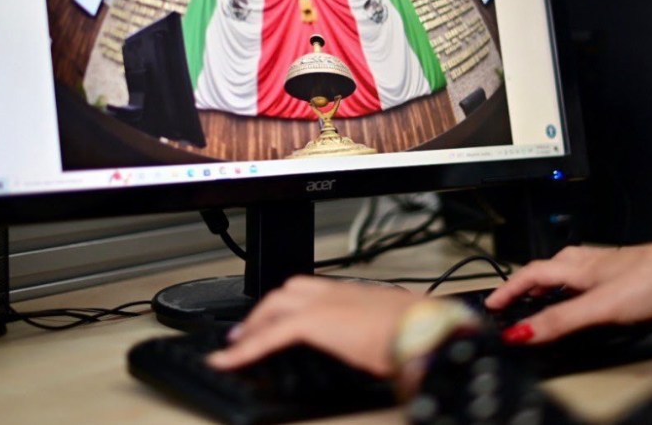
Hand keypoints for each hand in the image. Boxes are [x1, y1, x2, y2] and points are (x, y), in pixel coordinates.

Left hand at [206, 275, 423, 376]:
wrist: (422, 328)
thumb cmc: (418, 330)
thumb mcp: (395, 326)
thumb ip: (380, 330)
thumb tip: (382, 346)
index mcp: (353, 291)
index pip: (311, 290)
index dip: (291, 302)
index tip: (282, 316)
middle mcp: (334, 291)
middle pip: (287, 291)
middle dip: (265, 309)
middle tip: (249, 329)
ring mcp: (320, 302)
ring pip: (273, 305)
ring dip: (253, 324)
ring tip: (237, 344)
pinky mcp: (311, 321)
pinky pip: (268, 334)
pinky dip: (245, 348)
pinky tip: (229, 360)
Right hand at [485, 240, 651, 343]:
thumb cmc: (651, 279)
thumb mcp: (598, 306)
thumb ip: (560, 320)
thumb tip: (523, 332)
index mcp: (576, 265)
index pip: (530, 274)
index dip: (509, 289)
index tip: (492, 303)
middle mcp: (589, 263)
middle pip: (547, 269)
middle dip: (526, 284)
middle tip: (512, 302)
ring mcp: (608, 268)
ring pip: (569, 273)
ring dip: (551, 285)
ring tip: (543, 299)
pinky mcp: (626, 278)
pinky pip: (588, 281)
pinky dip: (575, 290)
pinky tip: (587, 299)